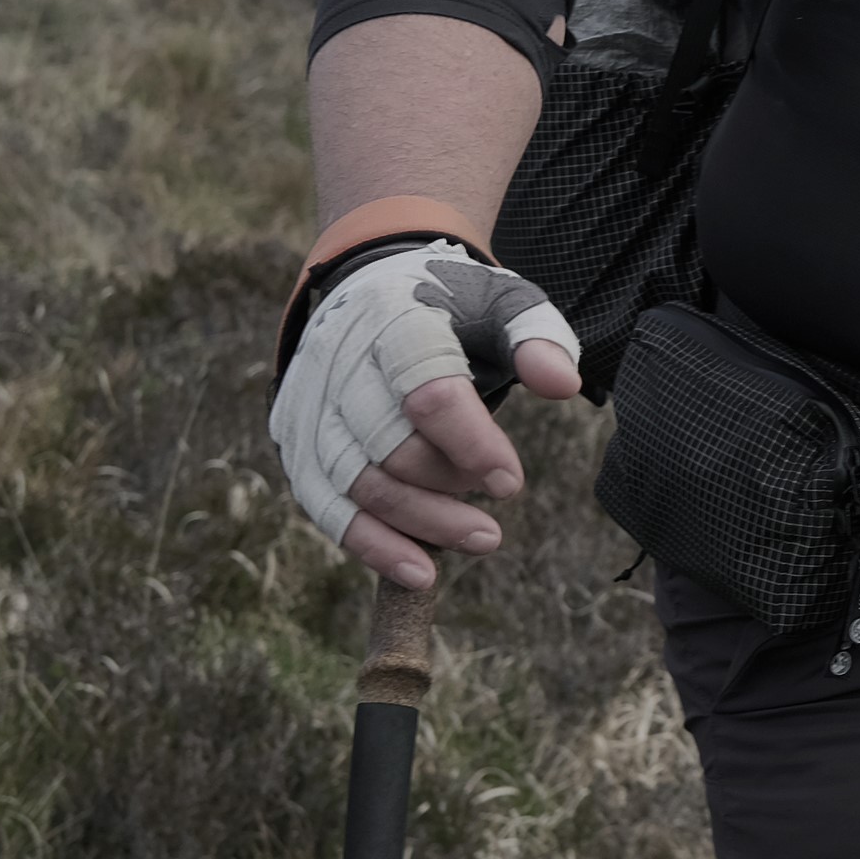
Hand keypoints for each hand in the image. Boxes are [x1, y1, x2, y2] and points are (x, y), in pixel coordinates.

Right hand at [270, 243, 580, 588]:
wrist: (374, 286)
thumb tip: (563, 384)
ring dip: (416, 525)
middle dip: (446, 492)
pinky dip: (369, 543)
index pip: (428, 392)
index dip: (471, 443)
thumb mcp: (504, 302)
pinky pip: (323, 503)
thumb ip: (537, 338)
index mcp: (396, 320)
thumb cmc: (453, 304)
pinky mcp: (296, 437)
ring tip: (480, 542)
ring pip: (355, 482)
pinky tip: (418, 573)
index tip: (510, 485)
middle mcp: (342, 362)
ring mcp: (312, 402)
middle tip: (495, 527)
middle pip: (388, 446)